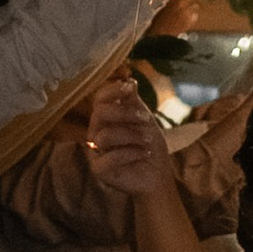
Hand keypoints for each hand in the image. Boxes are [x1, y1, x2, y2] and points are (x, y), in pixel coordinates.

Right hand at [86, 78, 170, 199]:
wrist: (157, 172)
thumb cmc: (148, 143)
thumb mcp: (144, 118)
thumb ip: (133, 101)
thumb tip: (129, 79)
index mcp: (105, 118)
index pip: (99, 99)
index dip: (112, 90)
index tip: (129, 87)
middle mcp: (96, 132)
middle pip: (100, 114)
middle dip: (125, 113)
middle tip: (146, 119)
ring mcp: (95, 151)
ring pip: (106, 136)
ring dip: (132, 135)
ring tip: (148, 140)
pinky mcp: (98, 169)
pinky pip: (109, 158)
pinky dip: (131, 153)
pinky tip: (145, 154)